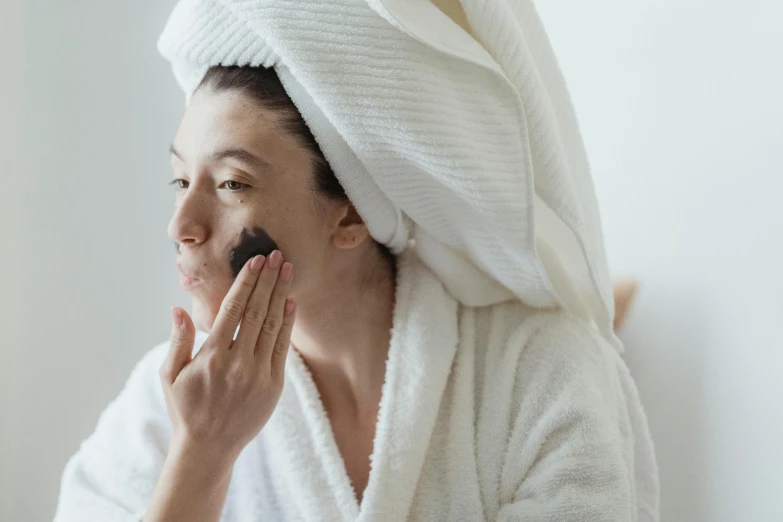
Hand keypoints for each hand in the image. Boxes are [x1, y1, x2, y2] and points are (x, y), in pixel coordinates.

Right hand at [159, 250, 295, 465]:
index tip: (256, 260)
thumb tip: (178, 309)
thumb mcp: (170, 375)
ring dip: (281, 294)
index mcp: (212, 356)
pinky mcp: (273, 386)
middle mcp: (238, 363)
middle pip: (257, 311)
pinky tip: (291, 302)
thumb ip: (178, 340)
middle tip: (278, 255)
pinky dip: (288, 323)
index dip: (246, 282)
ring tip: (288, 270)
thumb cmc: (186, 408)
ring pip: (273, 325)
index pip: (233, 309)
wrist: (209, 448)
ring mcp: (259, 374)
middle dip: (268, 280)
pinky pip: (282, 347)